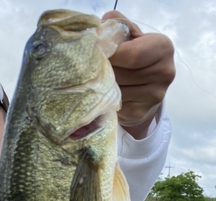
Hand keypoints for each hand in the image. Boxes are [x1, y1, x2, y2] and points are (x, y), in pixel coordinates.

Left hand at [102, 11, 174, 138]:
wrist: (144, 90)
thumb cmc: (135, 58)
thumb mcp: (131, 37)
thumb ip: (119, 27)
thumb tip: (101, 28)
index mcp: (163, 47)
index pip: (130, 54)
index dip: (109, 55)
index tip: (97, 55)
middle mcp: (165, 72)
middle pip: (122, 74)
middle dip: (105, 72)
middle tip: (96, 70)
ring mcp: (155, 95)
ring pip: (117, 91)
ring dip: (105, 86)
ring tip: (102, 81)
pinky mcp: (141, 112)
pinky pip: (116, 105)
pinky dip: (108, 100)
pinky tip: (109, 95)